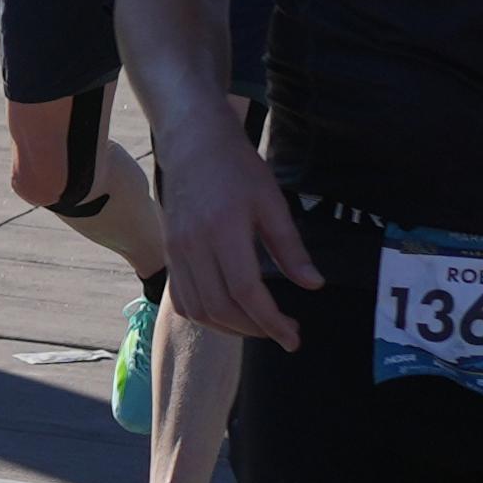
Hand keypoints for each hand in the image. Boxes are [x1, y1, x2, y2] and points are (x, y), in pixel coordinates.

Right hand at [153, 122, 323, 350]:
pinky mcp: (169, 253)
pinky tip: (231, 314)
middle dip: (255, 329)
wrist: (193, 145)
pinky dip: (206, 315)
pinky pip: (183, 298)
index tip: (294, 336)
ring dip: (230, 327)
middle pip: (219, 307)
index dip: (271, 321)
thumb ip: (290, 248)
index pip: (245, 291)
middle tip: (284, 331)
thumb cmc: (238, 169)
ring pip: (197, 309)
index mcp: (223, 230)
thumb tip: (312, 285)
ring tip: (260, 325)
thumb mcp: (273, 203)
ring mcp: (176, 251)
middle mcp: (193, 246)